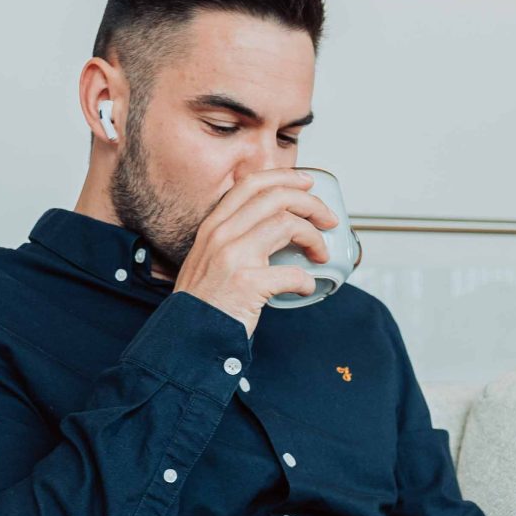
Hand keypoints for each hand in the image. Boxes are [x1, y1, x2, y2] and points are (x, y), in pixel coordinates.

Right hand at [170, 168, 341, 335]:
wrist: (187, 337)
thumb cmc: (204, 303)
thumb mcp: (208, 258)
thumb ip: (232, 239)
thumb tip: (273, 230)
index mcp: (213, 226)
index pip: (251, 184)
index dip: (284, 178)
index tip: (308, 184)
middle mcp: (221, 234)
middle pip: (275, 197)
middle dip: (311, 204)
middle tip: (328, 220)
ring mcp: (232, 257)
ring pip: (286, 224)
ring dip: (313, 238)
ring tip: (320, 254)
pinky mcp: (246, 283)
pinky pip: (291, 274)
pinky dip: (306, 281)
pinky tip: (307, 288)